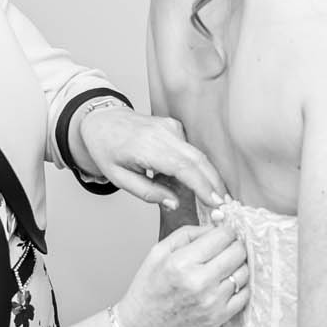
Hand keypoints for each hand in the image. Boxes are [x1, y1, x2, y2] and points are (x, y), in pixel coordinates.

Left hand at [77, 106, 226, 210]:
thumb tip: (175, 204)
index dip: (203, 186)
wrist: (102, 120)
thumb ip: (148, 193)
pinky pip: (191, 150)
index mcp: (147, 147)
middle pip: (198, 160)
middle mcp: (163, 133)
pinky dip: (197, 168)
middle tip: (224, 206)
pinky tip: (197, 183)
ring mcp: (171, 127)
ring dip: (209, 178)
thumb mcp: (119, 178)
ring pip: (199, 155)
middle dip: (215, 184)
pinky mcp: (175, 126)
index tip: (217, 203)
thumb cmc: (107, 149)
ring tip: (215, 200)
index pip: (183, 168)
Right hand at [115, 223, 249, 326]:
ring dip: (237, 266)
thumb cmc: (148, 292)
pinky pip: (245, 294)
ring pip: (244, 272)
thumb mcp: (157, 253)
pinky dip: (240, 286)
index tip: (223, 235)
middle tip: (226, 249)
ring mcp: (212, 301)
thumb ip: (188, 234)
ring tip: (224, 268)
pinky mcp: (220, 317)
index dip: (226, 232)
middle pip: (238, 252)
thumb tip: (216, 227)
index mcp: (181, 263)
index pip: (222, 236)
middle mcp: (199, 282)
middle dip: (234, 246)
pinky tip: (227, 284)